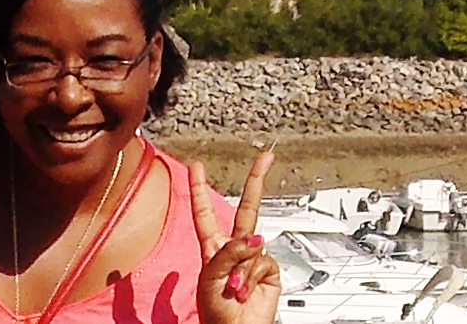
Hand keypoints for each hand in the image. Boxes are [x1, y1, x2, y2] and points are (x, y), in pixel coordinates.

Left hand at [190, 152, 279, 323]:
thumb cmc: (215, 311)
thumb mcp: (210, 276)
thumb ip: (229, 252)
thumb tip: (255, 239)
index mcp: (213, 247)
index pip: (204, 212)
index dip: (200, 188)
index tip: (197, 165)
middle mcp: (234, 249)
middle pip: (246, 209)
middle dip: (256, 182)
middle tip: (266, 158)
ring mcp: (253, 259)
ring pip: (253, 243)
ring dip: (241, 268)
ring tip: (233, 289)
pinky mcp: (270, 272)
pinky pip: (264, 261)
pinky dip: (253, 276)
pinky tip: (246, 291)